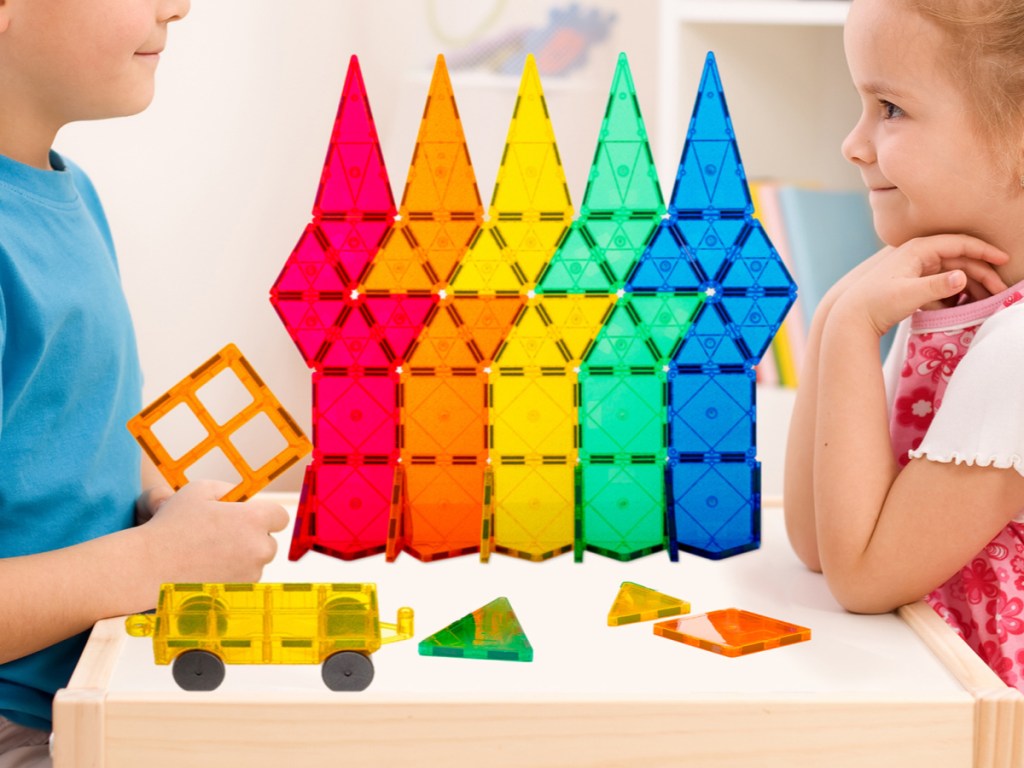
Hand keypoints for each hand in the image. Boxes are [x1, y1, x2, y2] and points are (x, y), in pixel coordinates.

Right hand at [138, 480, 289, 583]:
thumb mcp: (200, 490)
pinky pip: (242, 580)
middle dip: (253, 537)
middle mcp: (258, 548)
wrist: (149, 565)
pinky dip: (230, 574)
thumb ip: (229, 490)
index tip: (251, 517)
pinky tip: (206, 566)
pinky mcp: (237, 591)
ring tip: (209, 551)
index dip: (266, 516)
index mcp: (253, 520)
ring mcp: (249, 574)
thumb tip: (243, 498)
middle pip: (269, 542)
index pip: (281, 517)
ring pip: (255, 563)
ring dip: (241, 557)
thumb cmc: (172, 525)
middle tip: (224, 534)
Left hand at [832, 234, 1008, 335]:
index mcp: (918, 250)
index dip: (984, 251)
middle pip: (959, 259)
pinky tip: (962, 307)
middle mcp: (917, 255)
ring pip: (951, 273)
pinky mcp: (912, 283)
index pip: (959, 243)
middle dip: (981, 273)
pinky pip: (940, 285)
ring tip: (985, 301)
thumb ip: (937, 286)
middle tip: (999, 290)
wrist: (851, 317)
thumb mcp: (909, 295)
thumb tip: (963, 277)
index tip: (1004, 260)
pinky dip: (953, 294)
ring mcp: (915, 269)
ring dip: (970, 286)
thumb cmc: (877, 303)